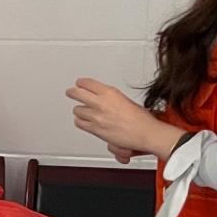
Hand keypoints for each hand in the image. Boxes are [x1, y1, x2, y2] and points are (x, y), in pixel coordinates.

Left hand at [66, 79, 182, 160]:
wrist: (146, 133)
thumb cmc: (141, 119)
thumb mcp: (125, 100)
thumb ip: (110, 99)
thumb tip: (102, 99)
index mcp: (110, 93)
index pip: (87, 83)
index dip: (81, 83)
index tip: (79, 84)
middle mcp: (101, 103)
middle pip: (76, 93)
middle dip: (72, 92)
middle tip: (71, 92)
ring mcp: (96, 116)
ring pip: (77, 109)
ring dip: (79, 110)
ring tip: (82, 110)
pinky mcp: (95, 129)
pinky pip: (79, 123)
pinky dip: (80, 121)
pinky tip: (83, 121)